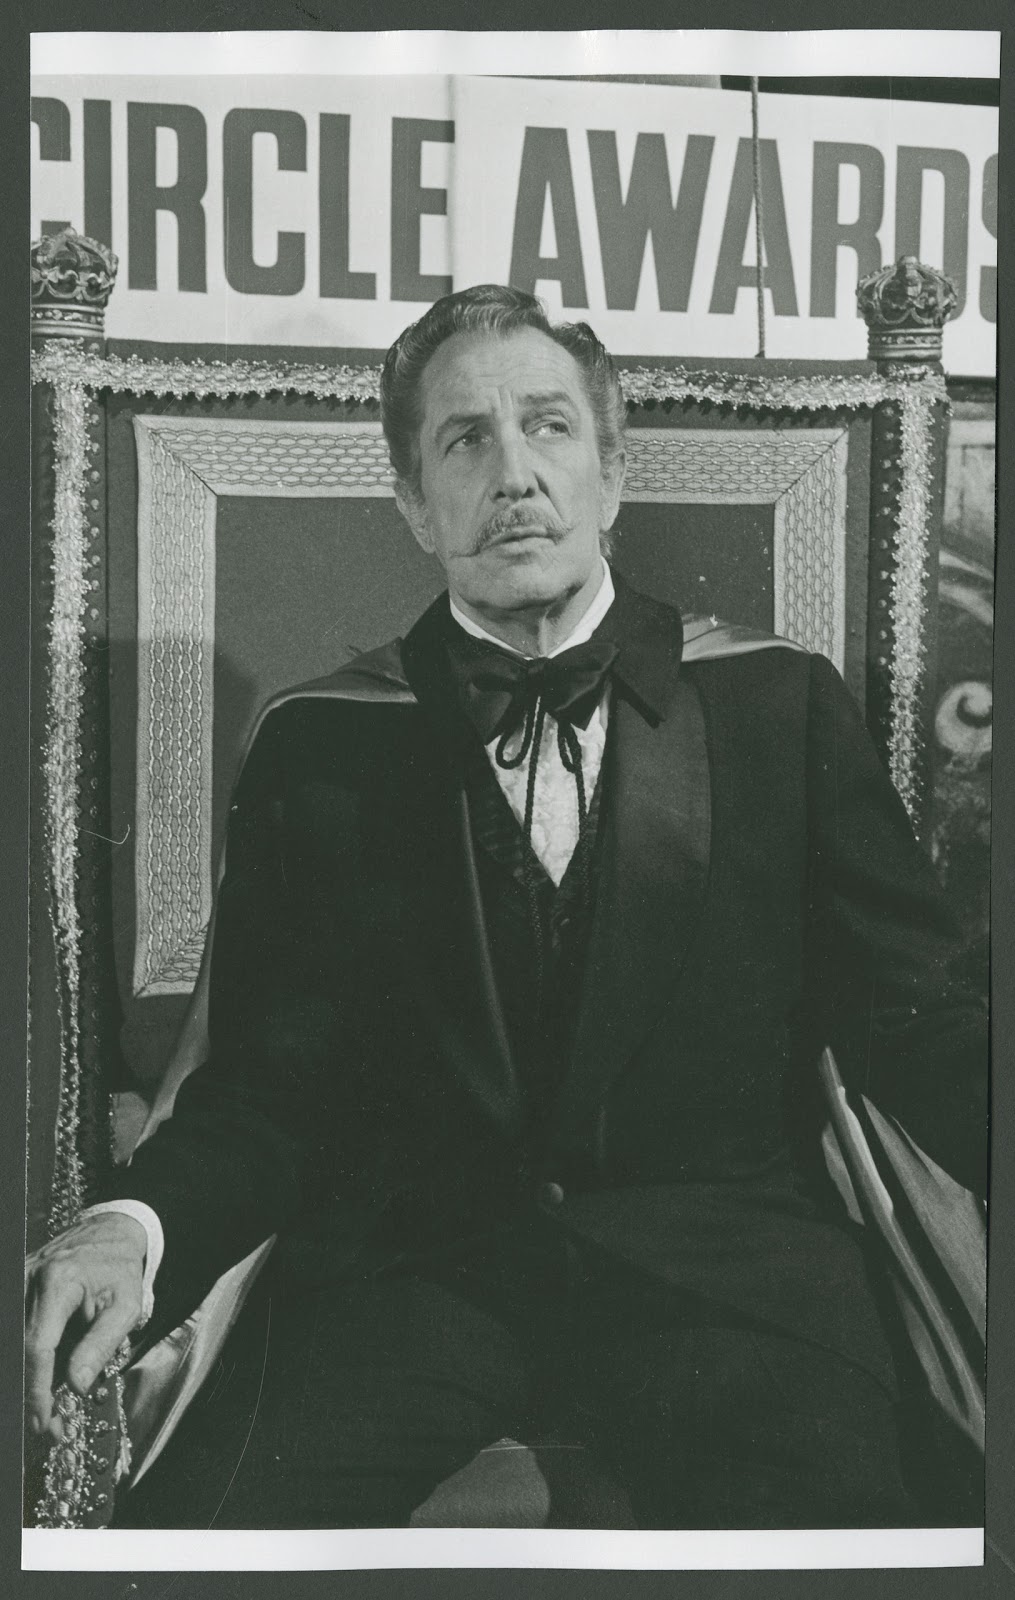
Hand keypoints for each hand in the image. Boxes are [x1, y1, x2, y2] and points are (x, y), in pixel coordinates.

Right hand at [24, 1213, 146, 1444]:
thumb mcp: (125, 1306)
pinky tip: (42, 1382)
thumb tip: (74, 1387)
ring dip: (28, 1380)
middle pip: (19, 1349)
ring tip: (49, 1409)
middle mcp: (27, 1280)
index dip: (38, 1388)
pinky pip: (17, 1331)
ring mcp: (16, 1283)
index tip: (45, 1420)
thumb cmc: (120, 1268)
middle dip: (32, 1393)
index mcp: (58, 1282)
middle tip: (49, 1425)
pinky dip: (28, 1360)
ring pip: (15, 1343)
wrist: (108, 1232)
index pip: (37, 1346)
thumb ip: (100, 1345)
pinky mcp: (14, 1288)